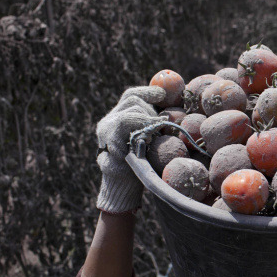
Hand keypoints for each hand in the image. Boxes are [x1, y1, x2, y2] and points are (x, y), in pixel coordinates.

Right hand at [95, 86, 167, 213]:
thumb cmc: (142, 163)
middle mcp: (110, 120)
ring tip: (154, 133)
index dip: (148, 91)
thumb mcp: (150, 139)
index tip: (163, 95)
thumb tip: (170, 113)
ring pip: (130, 111)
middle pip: (132, 99)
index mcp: (121, 117)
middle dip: (150, 110)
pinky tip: (145, 140)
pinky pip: (123, 126)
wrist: (124, 185)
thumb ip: (153, 125)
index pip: (132, 95)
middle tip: (161, 124)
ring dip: (146, 120)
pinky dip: (138, 130)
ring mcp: (106, 129)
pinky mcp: (107, 141)